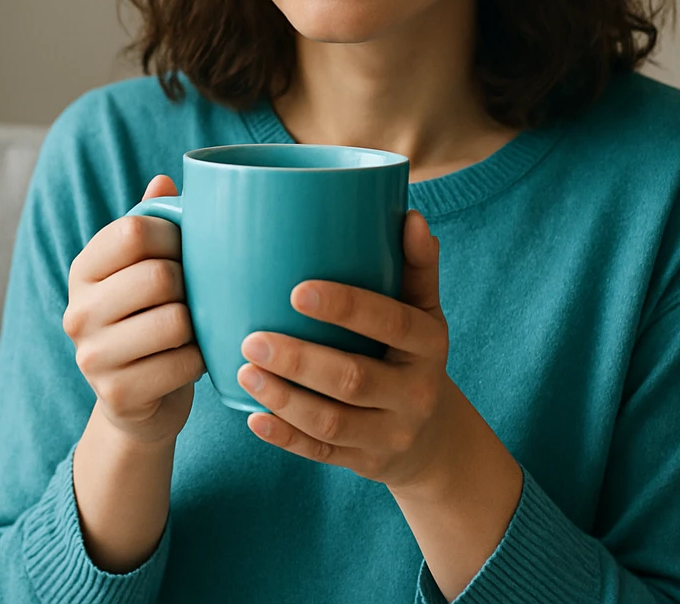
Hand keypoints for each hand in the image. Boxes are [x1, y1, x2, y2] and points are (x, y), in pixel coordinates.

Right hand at [63, 174, 206, 444]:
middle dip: (190, 285)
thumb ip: (152, 224)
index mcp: (84, 270)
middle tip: (192, 297)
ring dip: (197, 326)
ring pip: (174, 321)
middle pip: (159, 276)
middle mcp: (78, 312)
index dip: (175, 236)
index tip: (184, 252)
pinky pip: (183, 364)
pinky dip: (199, 361)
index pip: (134, 230)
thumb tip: (165, 180)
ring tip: (191, 329)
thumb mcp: (145, 271)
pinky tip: (189, 360)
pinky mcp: (116, 394)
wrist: (141, 403)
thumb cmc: (151, 321)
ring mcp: (91, 357)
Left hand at [236, 209, 463, 493]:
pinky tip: (252, 417)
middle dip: (300, 360)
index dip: (347, 307)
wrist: (434, 437)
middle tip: (250, 338)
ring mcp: (391, 434)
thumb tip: (410, 216)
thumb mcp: (424, 313)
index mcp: (430, 344)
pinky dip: (285, 438)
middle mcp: (416, 392)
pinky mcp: (365, 463)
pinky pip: (321, 453)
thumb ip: (416, 267)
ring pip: (332, 422)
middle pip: (354, 379)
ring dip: (285, 399)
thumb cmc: (413, 354)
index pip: (392, 323)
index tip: (297, 291)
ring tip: (244, 371)